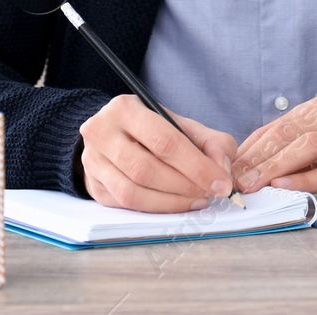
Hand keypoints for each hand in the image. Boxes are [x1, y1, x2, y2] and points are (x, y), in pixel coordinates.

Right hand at [77, 94, 238, 212]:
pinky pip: (125, 206)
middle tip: (209, 194)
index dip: (197, 166)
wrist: (115, 134)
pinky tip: (175, 204)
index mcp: (126, 108)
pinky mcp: (93, 186)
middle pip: (146, 169)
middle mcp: (102, 132)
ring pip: (132, 192)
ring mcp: (93, 161)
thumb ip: (211, 143)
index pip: (164, 142)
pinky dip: (155, 209)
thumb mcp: (183, 126)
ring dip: (171, 202)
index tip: (221, 183)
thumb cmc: (154, 130)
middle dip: (184, 186)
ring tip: (195, 200)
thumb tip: (223, 170)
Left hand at [232, 96, 316, 193]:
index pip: (278, 125)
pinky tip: (284, 184)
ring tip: (253, 182)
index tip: (232, 163)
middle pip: (288, 133)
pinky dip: (304, 178)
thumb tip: (254, 157)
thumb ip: (295, 137)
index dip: (252, 145)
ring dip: (275, 166)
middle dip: (258, 156)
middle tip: (236, 177)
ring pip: (306, 148)